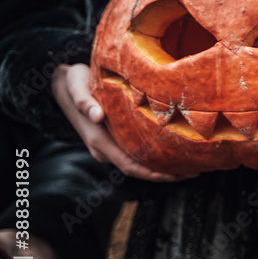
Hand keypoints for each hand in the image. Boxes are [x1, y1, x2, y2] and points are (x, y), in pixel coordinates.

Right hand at [52, 64, 188, 181]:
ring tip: (190, 165)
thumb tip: (96, 115)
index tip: (176, 176)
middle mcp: (104, 148)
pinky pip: (137, 153)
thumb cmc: (74, 82)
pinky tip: (174, 152)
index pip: (129, 165)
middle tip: (194, 173)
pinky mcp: (114, 139)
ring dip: (162, 167)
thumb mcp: (76, 85)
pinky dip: (156, 157)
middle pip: (137, 169)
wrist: (64, 84)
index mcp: (98, 140)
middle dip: (165, 174)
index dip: (153, 173)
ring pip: (138, 163)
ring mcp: (109, 146)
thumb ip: (84, 100)